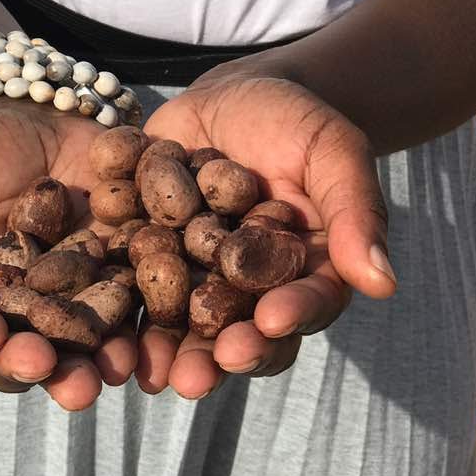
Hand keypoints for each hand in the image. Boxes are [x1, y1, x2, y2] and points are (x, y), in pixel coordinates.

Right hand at [0, 99, 137, 410]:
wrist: (40, 111)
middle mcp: (22, 313)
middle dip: (40, 365)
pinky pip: (137, 308)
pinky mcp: (126, 279)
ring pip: (84, 345)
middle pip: (28, 352)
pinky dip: (143, 326)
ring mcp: (77, 300)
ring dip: (95, 364)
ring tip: (105, 372)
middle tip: (50, 368)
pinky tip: (147, 337)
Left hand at [136, 73, 395, 398]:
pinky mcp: (142, 259)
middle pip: (235, 332)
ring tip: (145, 374)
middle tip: (196, 378)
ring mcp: (190, 279)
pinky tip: (93, 329)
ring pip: (177, 324)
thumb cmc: (295, 121)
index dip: (289, 316)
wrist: (230, 96)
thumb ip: (354, 213)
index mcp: (299, 275)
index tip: (272, 323)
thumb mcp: (331, 151)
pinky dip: (111, 308)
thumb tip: (383, 284)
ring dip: (160, 350)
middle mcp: (244, 291)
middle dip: (214, 355)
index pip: (301, 305)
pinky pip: (125, 288)